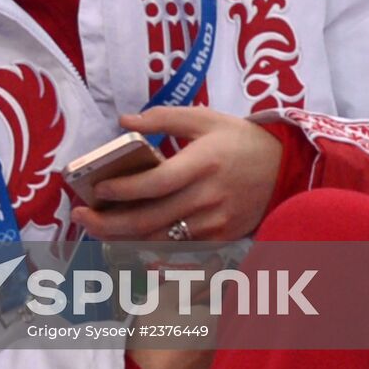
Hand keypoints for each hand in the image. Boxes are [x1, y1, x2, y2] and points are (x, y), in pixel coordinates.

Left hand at [70, 107, 281, 241]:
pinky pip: (179, 250)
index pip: (155, 183)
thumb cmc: (240, 139)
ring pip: (160, 240)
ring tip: (97, 228)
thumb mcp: (205, 118)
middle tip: (81, 216)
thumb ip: (162, 118)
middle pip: (150, 220)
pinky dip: (150, 249)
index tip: (97, 189)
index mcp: (202, 165)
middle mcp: (207, 198)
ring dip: (123, 238)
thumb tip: (123, 120)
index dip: (123, 190)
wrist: (288, 167)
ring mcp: (215, 224)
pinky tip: (128, 242)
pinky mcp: (221, 239)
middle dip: (109, 222)